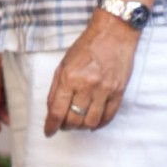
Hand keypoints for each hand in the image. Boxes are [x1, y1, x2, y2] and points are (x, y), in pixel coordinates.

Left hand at [43, 11, 139, 135]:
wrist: (113, 34)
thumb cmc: (86, 47)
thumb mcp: (64, 64)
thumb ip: (57, 87)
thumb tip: (52, 110)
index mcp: (69, 77)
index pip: (57, 110)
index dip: (51, 125)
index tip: (48, 131)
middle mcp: (87, 85)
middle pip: (74, 119)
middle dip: (66, 126)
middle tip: (64, 124)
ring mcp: (105, 90)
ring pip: (91, 122)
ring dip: (82, 126)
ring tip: (78, 122)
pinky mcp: (119, 92)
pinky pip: (108, 117)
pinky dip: (99, 124)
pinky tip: (93, 122)